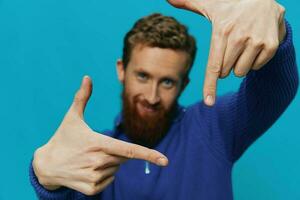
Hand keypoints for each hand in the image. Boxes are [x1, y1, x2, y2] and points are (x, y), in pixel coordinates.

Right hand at [33, 76, 167, 195]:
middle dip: (116, 152)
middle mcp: (97, 162)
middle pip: (123, 157)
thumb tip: (87, 76)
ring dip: (109, 163)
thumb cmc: (62, 138)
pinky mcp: (91, 189)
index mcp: (97, 143)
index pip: (129, 150)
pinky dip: (104, 174)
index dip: (149, 155)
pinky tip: (87, 169)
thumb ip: (82, 97)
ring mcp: (94, 177)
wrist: (46, 166)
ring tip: (88, 159)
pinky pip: (109, 180)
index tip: (165, 160)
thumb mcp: (71, 117)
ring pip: (116, 169)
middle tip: (96, 148)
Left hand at [168, 0, 285, 105]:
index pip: (213, 66)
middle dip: (225, 64)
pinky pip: (256, 67)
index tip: (209, 102)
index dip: (210, 85)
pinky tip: (254, 44)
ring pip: (240, 72)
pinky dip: (253, 60)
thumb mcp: (210, 2)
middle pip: (226, 72)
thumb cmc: (231, 4)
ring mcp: (256, 42)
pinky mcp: (270, 45)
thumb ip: (188, 2)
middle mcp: (239, 38)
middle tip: (230, 45)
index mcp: (221, 31)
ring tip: (242, 44)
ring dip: (239, 63)